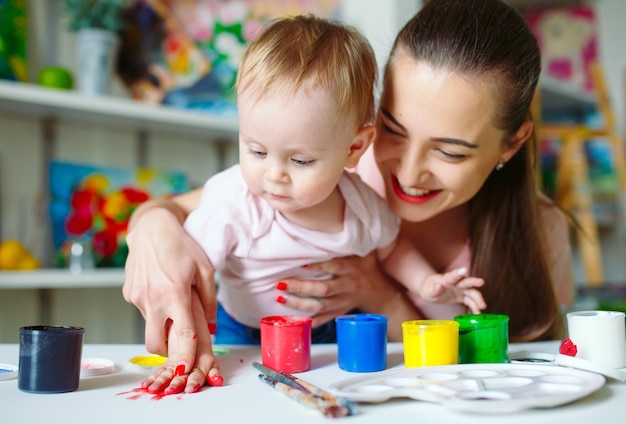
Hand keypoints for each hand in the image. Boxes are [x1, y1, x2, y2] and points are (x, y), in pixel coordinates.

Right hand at [122, 206, 216, 371]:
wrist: (152, 228)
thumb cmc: (182, 246)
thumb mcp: (205, 270)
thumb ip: (209, 301)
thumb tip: (212, 327)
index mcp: (174, 293)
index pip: (180, 334)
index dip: (183, 355)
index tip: (184, 370)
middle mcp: (152, 298)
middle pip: (155, 344)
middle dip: (166, 353)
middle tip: (179, 347)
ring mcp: (136, 297)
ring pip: (148, 326)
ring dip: (161, 325)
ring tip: (173, 304)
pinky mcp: (128, 293)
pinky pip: (143, 311)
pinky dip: (153, 310)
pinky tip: (161, 291)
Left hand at [275, 252, 408, 326]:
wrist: (379, 291)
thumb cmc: (366, 266)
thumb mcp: (363, 251)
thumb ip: (351, 240)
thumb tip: (339, 217)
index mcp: (351, 270)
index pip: (334, 267)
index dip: (318, 265)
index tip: (301, 262)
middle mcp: (346, 287)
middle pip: (323, 289)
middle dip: (300, 287)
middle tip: (281, 283)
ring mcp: (342, 302)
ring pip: (319, 305)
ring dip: (298, 304)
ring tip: (280, 298)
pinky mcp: (339, 312)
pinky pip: (323, 319)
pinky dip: (310, 322)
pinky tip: (294, 321)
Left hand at [420, 268, 485, 313]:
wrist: (432, 291)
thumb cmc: (429, 288)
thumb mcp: (428, 290)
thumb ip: (433, 289)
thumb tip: (439, 286)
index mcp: (447, 279)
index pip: (453, 275)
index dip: (459, 272)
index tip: (465, 270)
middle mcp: (456, 283)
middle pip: (466, 281)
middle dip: (474, 282)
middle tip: (481, 282)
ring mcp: (460, 289)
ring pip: (471, 292)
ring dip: (478, 298)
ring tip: (483, 306)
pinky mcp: (462, 296)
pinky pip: (470, 301)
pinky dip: (475, 307)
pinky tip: (478, 312)